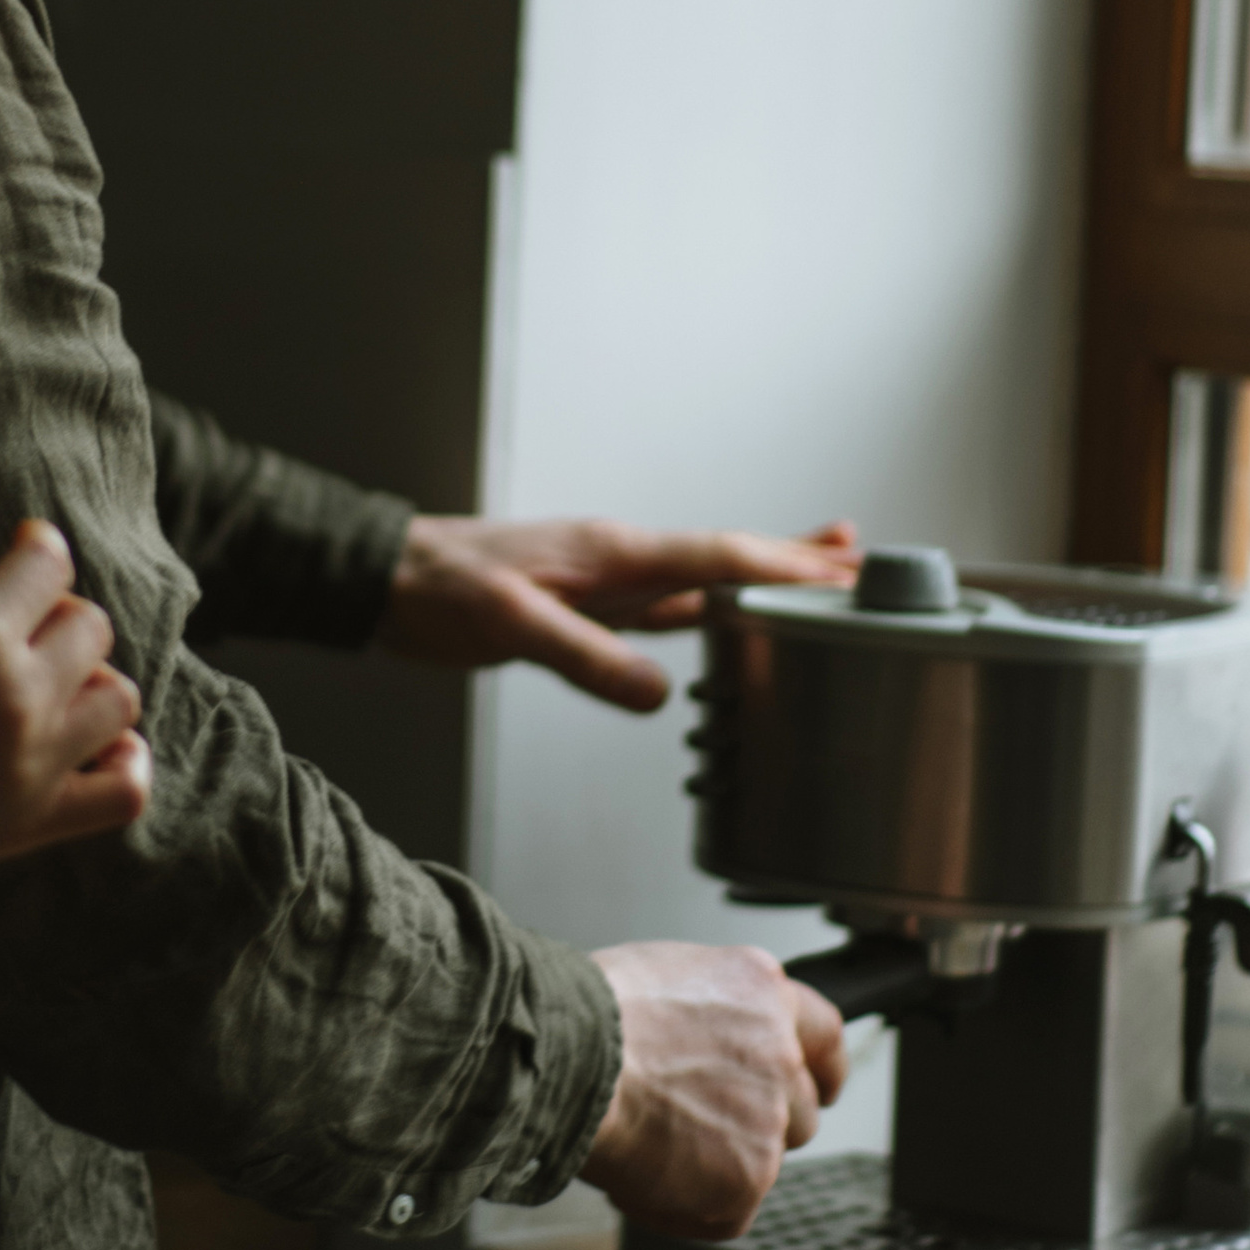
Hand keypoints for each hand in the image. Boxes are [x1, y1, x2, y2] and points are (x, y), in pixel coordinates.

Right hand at [0, 486, 149, 1055]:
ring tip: (38, 682)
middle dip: (55, 610)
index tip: (15, 552)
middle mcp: (15, 698)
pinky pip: (124, 791)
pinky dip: (125, 761)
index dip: (34, 547)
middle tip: (6, 624)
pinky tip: (89, 744)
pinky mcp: (29, 827)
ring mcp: (31, 768)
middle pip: (90, 625)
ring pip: (120, 699)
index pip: (50, 563)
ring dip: (91, 678)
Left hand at [380, 515, 858, 711]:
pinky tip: (730, 614)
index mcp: (613, 552)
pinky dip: (711, 605)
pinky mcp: (585, 603)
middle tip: (867, 563)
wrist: (382, 577)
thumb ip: (586, 659)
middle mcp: (620, 558)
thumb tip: (661, 696)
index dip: (788, 565)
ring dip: (763, 577)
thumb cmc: (436, 591)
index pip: (719, 557)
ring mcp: (605, 579)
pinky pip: (667, 604)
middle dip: (798, 560)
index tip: (848, 571)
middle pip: (728, 558)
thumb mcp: (511, 626)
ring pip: (704, 579)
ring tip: (826, 572)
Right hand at [579, 941, 847, 1236]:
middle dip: (760, 1125)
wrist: (569, 1060)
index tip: (822, 1086)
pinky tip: (640, 1176)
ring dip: (720, 1165)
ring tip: (651, 1147)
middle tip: (702, 1128)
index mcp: (760, 993)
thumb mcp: (665, 977)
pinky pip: (726, 1211)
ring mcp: (769, 1119)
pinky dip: (684, 1207)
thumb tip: (703, 1041)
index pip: (824, 1033)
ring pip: (763, 1161)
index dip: (824, 1067)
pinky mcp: (748, 1178)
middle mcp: (778, 1054)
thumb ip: (712, 1012)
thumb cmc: (590, 1016)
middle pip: (800, 1108)